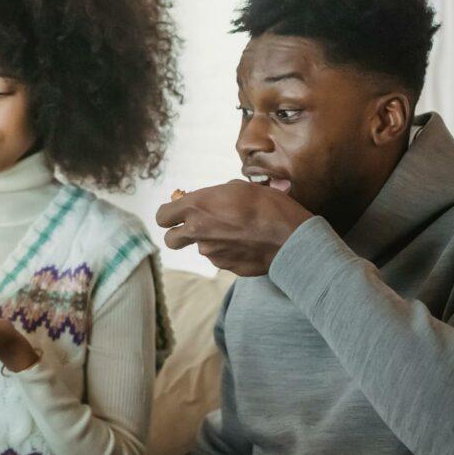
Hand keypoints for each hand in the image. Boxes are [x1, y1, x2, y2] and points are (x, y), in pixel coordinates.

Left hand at [156, 180, 312, 276]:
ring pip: (200, 248)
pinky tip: (246, 243)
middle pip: (170, 240)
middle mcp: (198, 232)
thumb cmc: (268, 206)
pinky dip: (227, 251)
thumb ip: (213, 196)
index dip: (168, 214)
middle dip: (178, 234)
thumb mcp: (238, 188)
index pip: (162, 216)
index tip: (177, 212)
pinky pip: (219, 258)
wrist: (290, 238)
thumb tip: (205, 202)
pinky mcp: (224, 266)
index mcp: (197, 207)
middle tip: (194, 227)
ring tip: (236, 231)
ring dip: (210, 241)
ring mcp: (210, 253)